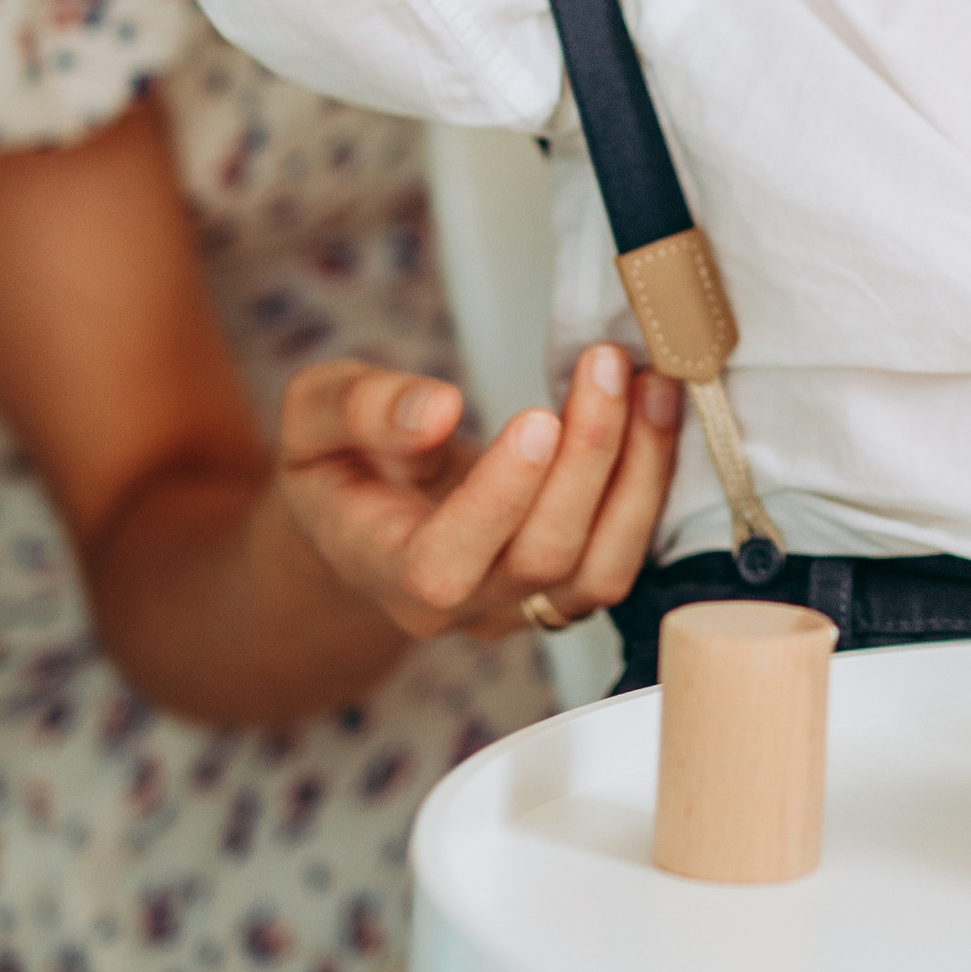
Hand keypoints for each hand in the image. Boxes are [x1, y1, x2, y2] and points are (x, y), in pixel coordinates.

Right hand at [272, 345, 680, 642]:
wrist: (367, 518)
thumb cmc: (338, 463)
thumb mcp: (314, 418)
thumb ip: (360, 410)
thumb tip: (436, 411)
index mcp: (383, 569)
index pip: (443, 564)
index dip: (498, 499)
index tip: (539, 418)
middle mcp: (460, 606)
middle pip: (542, 558)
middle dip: (587, 457)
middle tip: (605, 364)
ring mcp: (520, 606)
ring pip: (601, 569)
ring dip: (638, 472)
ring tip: (650, 383)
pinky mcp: (566, 588)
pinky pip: (624, 554)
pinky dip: (650, 483)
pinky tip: (656, 410)